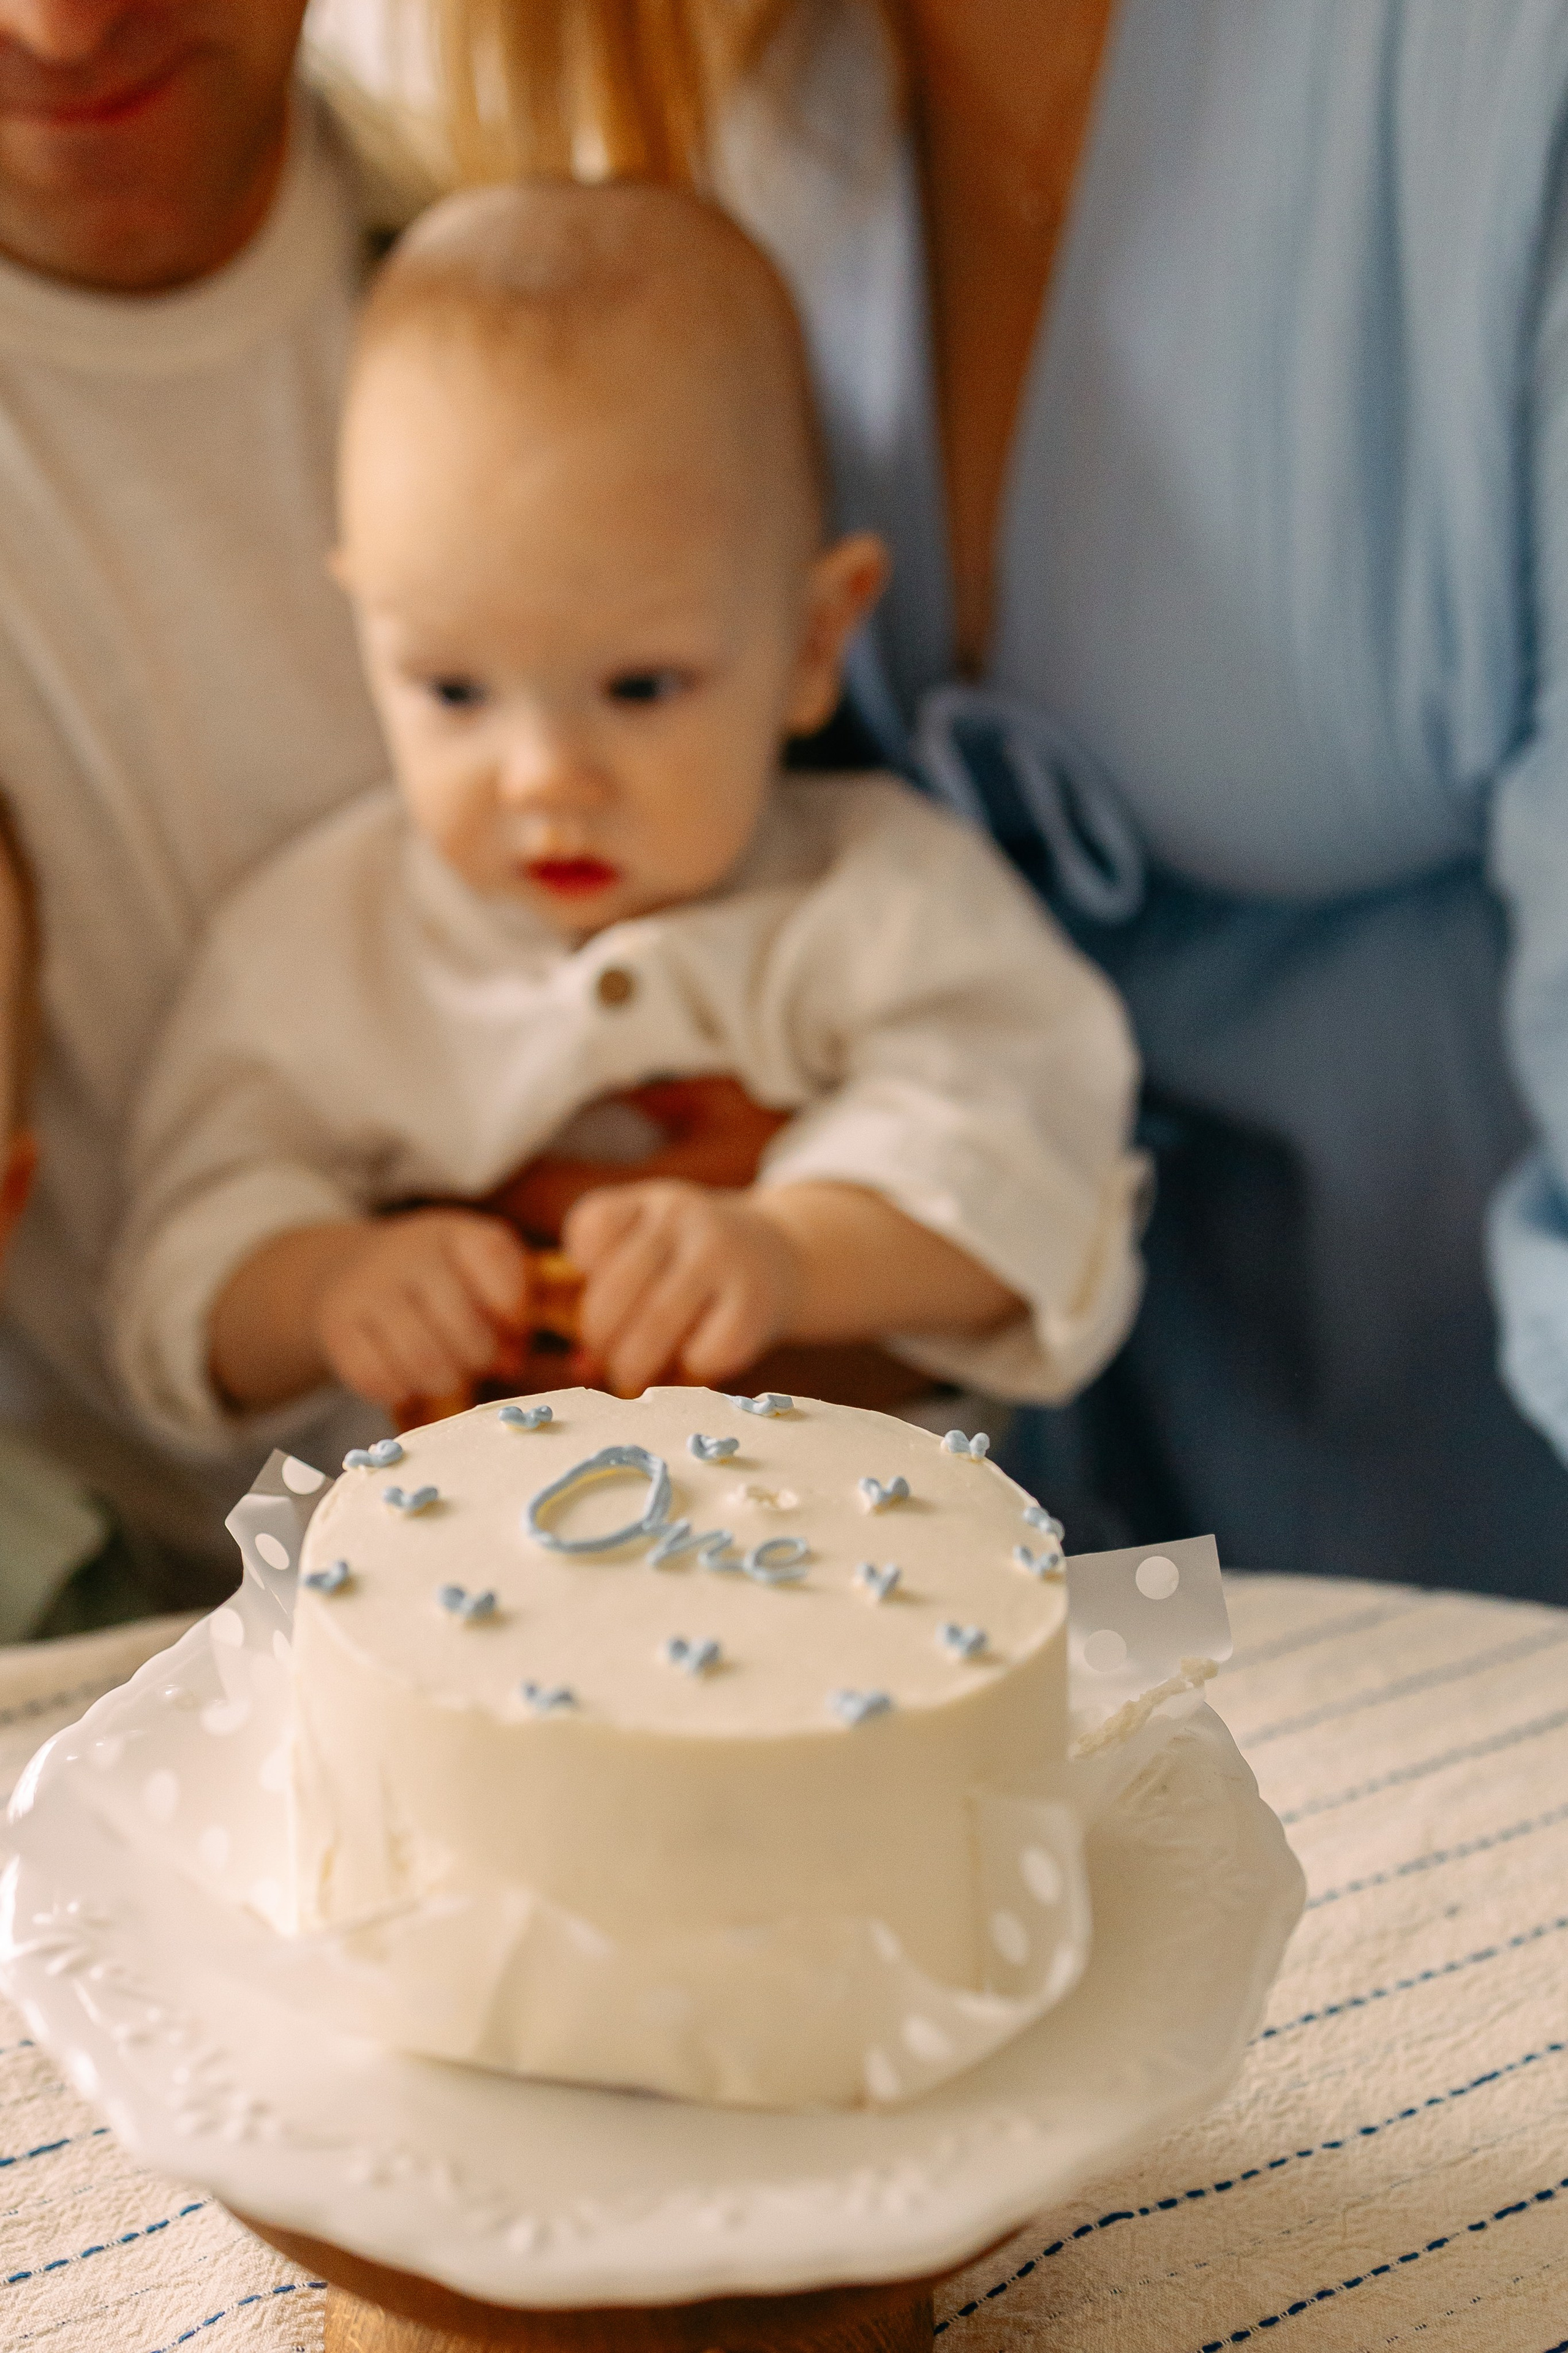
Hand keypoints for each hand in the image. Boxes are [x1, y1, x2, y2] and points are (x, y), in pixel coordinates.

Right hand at [316, 1210, 529, 1410]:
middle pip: (464, 1325)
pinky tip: (404, 1380)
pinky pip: (376, 1377)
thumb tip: (511, 1362)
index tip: (509, 1326)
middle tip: (475, 1362)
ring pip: (421, 1359)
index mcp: (453, 1232)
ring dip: (444, 1380)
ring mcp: (365, 1285)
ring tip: (445, 1375)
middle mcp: (407, 1250)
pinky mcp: (334, 1322)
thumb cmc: (435, 1281)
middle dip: (480, 1357)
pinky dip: (399, 1391)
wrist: (350, 1268)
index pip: (493, 1255)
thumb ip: (510, 1314)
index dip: (512, 1304)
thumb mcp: (477, 1276)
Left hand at [563, 1180, 802, 1396]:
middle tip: (605, 1357)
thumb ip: (610, 1292)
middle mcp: (686, 1219)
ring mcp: (723, 1257)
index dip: (581, 1266)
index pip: (593, 1224)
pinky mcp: (753, 1303)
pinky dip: (687, 1370)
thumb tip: (581, 1367)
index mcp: (652, 1201)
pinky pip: (704, 1350)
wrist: (785, 1254)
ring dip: (632, 1363)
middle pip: (614, 1287)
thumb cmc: (696, 1265)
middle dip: (599, 1336)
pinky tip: (690, 1363)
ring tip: (631, 1376)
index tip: (592, 1289)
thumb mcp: (656, 1249)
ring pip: (657, 1322)